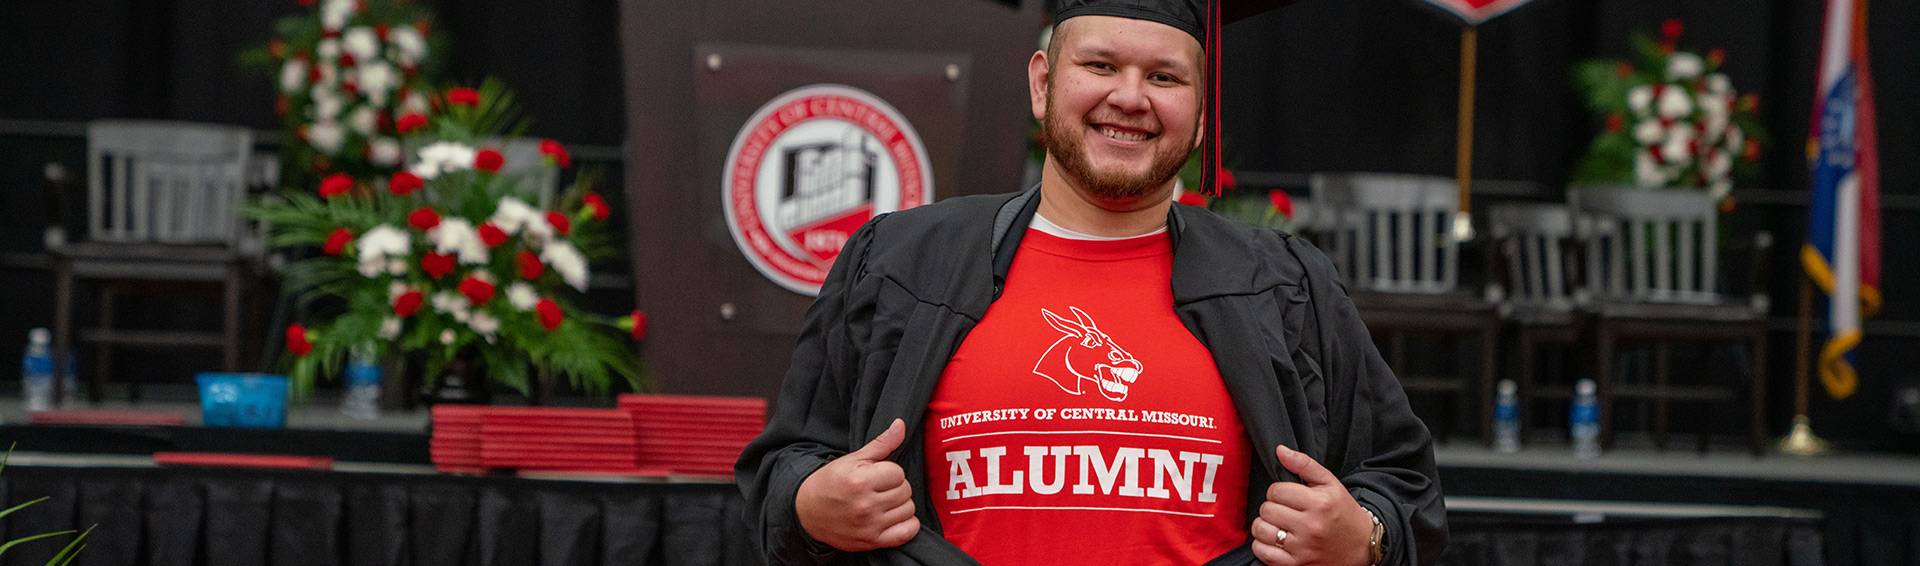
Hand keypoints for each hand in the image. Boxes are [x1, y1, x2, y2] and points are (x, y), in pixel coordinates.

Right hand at [795, 419, 919, 551]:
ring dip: (901, 505)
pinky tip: (894, 518)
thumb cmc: (832, 482)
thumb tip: (901, 424)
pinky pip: (908, 532)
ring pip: (909, 509)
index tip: (878, 475)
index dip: (890, 472)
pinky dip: (907, 525)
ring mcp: (869, 526)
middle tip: (880, 489)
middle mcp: (865, 505)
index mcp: (860, 481)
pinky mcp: (872, 541)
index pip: (898, 473)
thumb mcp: (853, 459)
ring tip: (884, 502)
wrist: (807, 512)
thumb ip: (881, 443)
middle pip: (905, 491)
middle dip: (896, 487)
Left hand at [1250, 445, 1372, 565]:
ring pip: (1261, 530)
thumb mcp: (1330, 483)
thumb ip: (1304, 464)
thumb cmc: (1343, 512)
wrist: (1361, 545)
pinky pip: (1263, 552)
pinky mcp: (1296, 564)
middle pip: (1267, 509)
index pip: (1276, 490)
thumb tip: (1280, 450)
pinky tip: (1274, 540)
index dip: (1279, 491)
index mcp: (1319, 503)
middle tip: (1285, 510)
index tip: (1287, 496)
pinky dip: (1262, 545)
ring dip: (1264, 525)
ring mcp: (1303, 548)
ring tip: (1278, 524)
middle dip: (1272, 507)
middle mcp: (1310, 526)